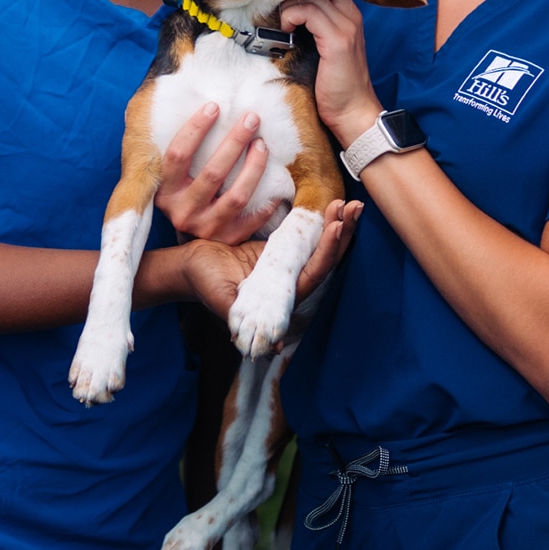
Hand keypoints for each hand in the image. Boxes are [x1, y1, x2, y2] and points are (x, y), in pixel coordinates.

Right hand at [156, 103, 281, 242]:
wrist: (193, 248)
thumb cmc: (185, 194)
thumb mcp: (173, 177)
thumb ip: (178, 150)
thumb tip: (198, 104)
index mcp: (165, 192)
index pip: (178, 155)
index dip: (195, 128)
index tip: (214, 107)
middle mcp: (183, 212)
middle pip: (212, 173)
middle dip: (234, 141)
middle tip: (252, 119)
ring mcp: (206, 229)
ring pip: (236, 196)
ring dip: (254, 167)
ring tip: (263, 145)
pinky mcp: (227, 240)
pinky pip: (253, 219)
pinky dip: (267, 201)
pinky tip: (276, 183)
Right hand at [179, 200, 362, 322]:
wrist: (192, 265)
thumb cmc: (205, 284)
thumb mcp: (222, 302)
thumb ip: (242, 321)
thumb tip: (274, 346)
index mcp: (283, 297)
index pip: (314, 273)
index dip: (327, 251)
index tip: (336, 226)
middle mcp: (291, 281)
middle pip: (326, 258)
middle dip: (344, 234)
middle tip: (356, 207)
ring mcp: (288, 264)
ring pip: (321, 246)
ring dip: (339, 225)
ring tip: (352, 203)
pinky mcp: (281, 248)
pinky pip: (306, 234)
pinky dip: (319, 220)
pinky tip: (331, 205)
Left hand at [277, 0, 377, 145]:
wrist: (352, 112)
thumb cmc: (335, 86)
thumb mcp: (325, 50)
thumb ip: (315, 29)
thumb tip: (288, 15)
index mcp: (349, 17)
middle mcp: (351, 17)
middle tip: (277, 8)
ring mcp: (346, 27)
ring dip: (288, 7)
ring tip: (282, 25)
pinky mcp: (337, 40)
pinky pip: (308, 12)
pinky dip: (291, 17)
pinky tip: (286, 31)